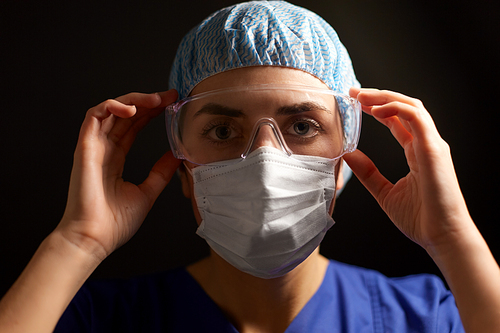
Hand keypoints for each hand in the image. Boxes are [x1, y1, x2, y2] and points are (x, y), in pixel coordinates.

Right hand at [57, 91, 180, 260]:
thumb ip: (160, 172)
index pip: (134, 127)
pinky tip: (133, 108)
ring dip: (134, 100)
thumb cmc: (115, 223)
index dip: (151, 113)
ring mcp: (93, 146)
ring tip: (157, 99)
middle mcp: (104, 149)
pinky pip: (94, 116)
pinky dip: (112, 106)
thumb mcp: (148, 192)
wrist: (95, 239)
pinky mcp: (84, 147)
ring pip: (111, 110)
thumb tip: (176, 156)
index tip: (172, 105)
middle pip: (125, 115)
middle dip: (148, 102)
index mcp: (115, 159)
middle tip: (170, 96)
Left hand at [344, 87, 471, 251]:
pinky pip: (417, 118)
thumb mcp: (383, 191)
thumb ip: (367, 172)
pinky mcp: (434, 149)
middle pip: (403, 108)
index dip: (377, 108)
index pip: (397, 120)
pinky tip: (376, 110)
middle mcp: (426, 144)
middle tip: (354, 92)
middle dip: (378, 96)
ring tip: (361, 96)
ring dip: (385, 97)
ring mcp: (432, 145)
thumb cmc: (419, 219)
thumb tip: (349, 154)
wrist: (440, 236)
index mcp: (416, 152)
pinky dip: (396, 108)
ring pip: (411, 107)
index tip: (355, 103)